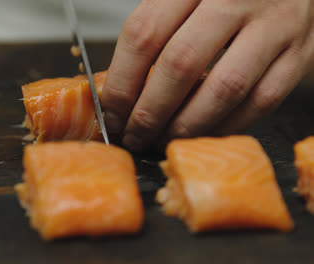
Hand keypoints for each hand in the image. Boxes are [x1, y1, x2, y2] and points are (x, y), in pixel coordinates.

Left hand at [101, 0, 313, 151]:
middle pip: (180, 64)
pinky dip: (226, 126)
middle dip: (149, 113)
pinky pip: (260, 101)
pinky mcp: (299, 54)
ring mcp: (274, 25)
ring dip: (186, 125)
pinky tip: (203, 133)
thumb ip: (153, 32)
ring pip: (223, 88)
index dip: (121, 82)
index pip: (144, 34)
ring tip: (164, 139)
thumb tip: (117, 90)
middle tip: (134, 135)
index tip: (111, 113)